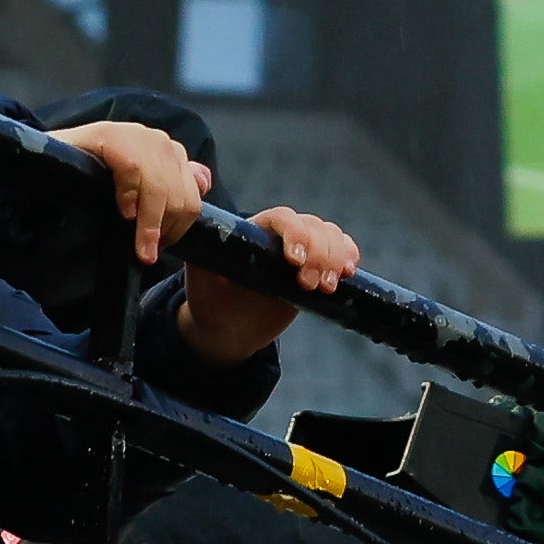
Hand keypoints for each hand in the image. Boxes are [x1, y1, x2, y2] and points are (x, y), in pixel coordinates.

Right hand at [53, 118, 208, 265]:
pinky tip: (122, 212)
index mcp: (168, 152)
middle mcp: (156, 140)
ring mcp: (134, 134)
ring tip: (138, 246)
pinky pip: (133, 169)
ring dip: (149, 225)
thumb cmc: (93, 180)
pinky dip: (130, 196)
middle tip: (145, 252)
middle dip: (164, 230)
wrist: (48, 162)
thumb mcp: (137, 186)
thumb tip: (204, 181)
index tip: (158, 248)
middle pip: (180, 195)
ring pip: (159, 187)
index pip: (192, 196)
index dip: (178, 228)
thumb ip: (170, 183)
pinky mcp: (110, 134)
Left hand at [177, 204, 360, 366]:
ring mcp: (302, 250)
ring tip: (326, 287)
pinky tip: (349, 271)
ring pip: (330, 236)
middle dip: (319, 253)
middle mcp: (281, 235)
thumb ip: (201, 251)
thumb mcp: (200, 273)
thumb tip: (193, 224)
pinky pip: (341, 250)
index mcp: (255, 229)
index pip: (282, 218)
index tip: (294, 261)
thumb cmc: (209, 295)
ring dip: (336, 257)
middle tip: (309, 285)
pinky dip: (348, 255)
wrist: (225, 326)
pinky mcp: (317, 268)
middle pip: (313, 226)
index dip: (294, 234)